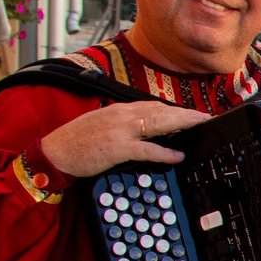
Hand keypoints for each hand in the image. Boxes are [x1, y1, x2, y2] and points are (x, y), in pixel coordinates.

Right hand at [40, 100, 213, 177]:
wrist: (56, 151)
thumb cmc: (77, 141)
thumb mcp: (102, 124)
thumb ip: (123, 124)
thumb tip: (144, 128)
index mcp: (118, 110)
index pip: (152, 105)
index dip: (174, 109)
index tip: (190, 113)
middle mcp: (121, 116)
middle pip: (160, 110)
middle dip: (185, 113)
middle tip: (204, 117)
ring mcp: (120, 131)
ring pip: (158, 123)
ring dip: (182, 124)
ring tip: (199, 126)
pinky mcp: (117, 148)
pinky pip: (147, 149)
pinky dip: (165, 152)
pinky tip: (177, 155)